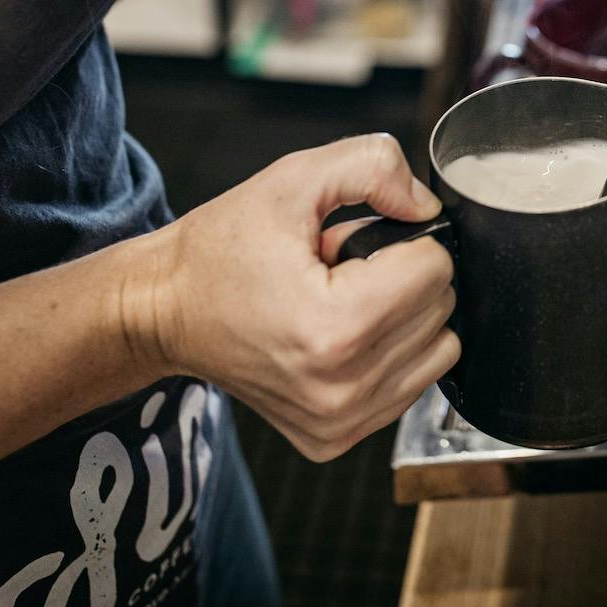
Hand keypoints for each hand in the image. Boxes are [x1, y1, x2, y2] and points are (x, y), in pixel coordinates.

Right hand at [124, 135, 456, 461]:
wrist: (165, 311)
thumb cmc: (221, 250)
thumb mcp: (292, 179)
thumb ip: (373, 168)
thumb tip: (428, 207)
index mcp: (334, 327)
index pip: (435, 267)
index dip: (399, 239)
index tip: (348, 245)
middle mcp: (341, 388)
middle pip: (440, 309)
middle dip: (398, 277)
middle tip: (336, 273)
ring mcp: (339, 423)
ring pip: (439, 349)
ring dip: (401, 317)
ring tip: (339, 303)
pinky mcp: (336, 438)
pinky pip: (413, 385)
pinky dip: (391, 354)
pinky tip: (339, 337)